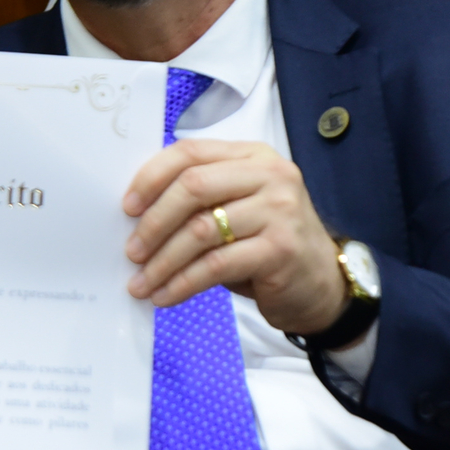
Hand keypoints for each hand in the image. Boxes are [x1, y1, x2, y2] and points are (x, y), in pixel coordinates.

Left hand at [122, 140, 345, 335]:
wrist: (322, 284)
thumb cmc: (267, 244)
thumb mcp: (237, 207)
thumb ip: (201, 198)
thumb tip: (136, 214)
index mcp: (252, 156)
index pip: (191, 153)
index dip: (152, 177)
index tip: (127, 207)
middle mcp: (270, 176)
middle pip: (193, 187)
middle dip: (154, 222)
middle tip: (132, 252)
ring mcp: (279, 210)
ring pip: (201, 231)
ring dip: (163, 261)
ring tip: (141, 283)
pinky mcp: (280, 249)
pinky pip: (215, 266)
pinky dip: (182, 283)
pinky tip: (165, 296)